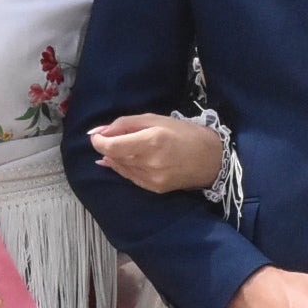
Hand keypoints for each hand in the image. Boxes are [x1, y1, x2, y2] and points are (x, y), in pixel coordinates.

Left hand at [88, 113, 226, 193]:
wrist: (211, 159)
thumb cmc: (185, 133)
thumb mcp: (155, 119)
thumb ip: (125, 124)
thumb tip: (99, 132)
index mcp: (152, 141)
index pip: (112, 146)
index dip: (98, 141)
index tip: (96, 135)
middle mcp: (150, 162)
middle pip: (114, 157)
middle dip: (107, 146)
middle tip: (110, 136)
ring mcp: (152, 179)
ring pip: (120, 168)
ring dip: (115, 157)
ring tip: (121, 146)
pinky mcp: (155, 188)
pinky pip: (130, 177)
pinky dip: (123, 167)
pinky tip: (125, 160)